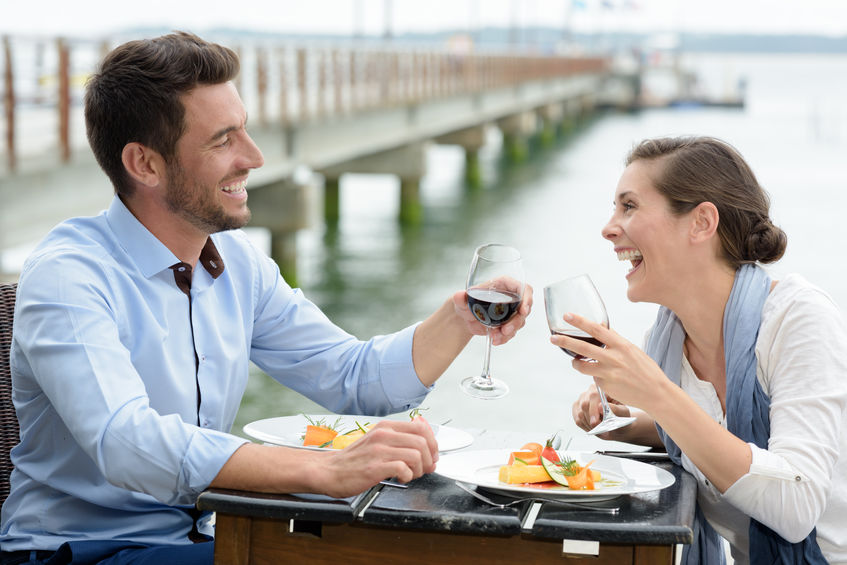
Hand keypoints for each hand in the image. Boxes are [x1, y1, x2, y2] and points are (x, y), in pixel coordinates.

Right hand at [319, 418, 437, 497]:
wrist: (328, 471)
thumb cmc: (353, 460)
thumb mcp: (376, 440)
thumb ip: (397, 437)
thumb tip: (423, 437)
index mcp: (385, 427)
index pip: (421, 426)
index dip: (432, 442)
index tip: (432, 454)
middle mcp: (383, 435)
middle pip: (422, 441)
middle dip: (430, 458)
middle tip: (425, 469)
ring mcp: (379, 450)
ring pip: (416, 454)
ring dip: (420, 469)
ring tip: (411, 475)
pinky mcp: (375, 467)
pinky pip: (403, 468)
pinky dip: (407, 476)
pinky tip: (400, 479)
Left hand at [452, 283, 532, 345]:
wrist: (465, 318)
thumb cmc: (466, 303)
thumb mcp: (462, 300)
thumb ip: (460, 298)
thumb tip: (459, 295)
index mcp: (503, 285)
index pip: (523, 288)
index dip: (527, 298)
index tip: (523, 310)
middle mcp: (511, 297)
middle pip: (524, 307)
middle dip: (516, 321)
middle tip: (505, 330)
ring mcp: (512, 311)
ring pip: (520, 322)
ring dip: (509, 332)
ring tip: (495, 336)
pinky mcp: (509, 323)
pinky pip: (513, 332)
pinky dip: (505, 338)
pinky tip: (495, 339)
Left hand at [551, 312, 665, 410]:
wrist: (656, 393)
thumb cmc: (646, 370)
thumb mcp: (633, 350)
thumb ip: (616, 340)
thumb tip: (600, 326)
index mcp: (622, 345)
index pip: (597, 329)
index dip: (580, 322)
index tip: (568, 316)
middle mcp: (613, 357)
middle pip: (583, 347)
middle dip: (565, 341)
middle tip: (553, 337)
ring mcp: (608, 372)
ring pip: (581, 365)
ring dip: (574, 363)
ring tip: (574, 362)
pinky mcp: (605, 386)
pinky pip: (592, 378)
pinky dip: (593, 376)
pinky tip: (601, 377)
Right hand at [572, 383, 631, 439]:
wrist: (616, 423)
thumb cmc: (620, 416)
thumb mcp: (623, 413)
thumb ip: (614, 409)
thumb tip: (600, 406)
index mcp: (602, 388)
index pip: (593, 397)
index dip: (594, 410)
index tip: (596, 423)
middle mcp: (590, 391)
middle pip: (584, 405)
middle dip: (592, 421)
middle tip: (602, 430)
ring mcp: (581, 399)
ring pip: (580, 414)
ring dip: (590, 425)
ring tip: (601, 430)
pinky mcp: (576, 408)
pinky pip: (578, 420)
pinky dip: (586, 427)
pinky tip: (594, 429)